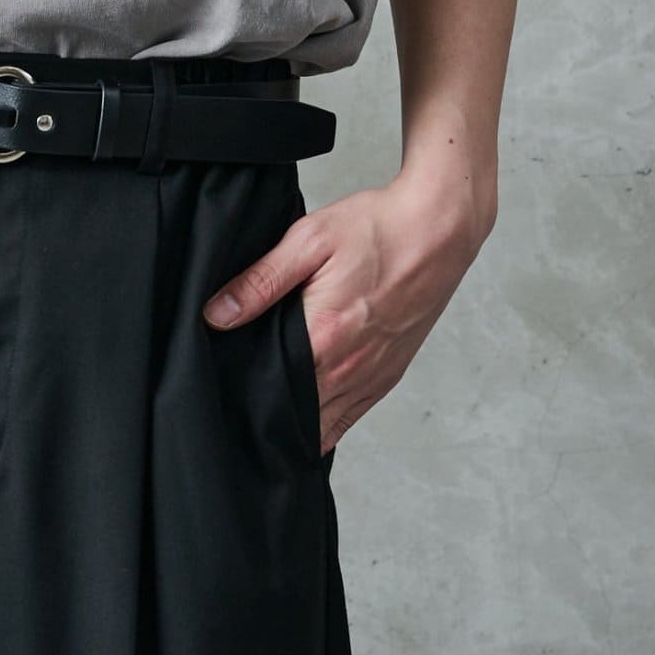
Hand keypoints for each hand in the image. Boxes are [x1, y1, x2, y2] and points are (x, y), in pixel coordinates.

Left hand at [201, 152, 497, 454]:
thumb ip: (260, 281)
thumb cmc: (376, 229)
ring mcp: (372, 376)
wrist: (438, 229)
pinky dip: (324, 423)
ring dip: (293, 423)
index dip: (241, 396)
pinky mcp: (388, 375)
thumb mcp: (308, 240)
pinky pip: (350, 418)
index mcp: (324, 337)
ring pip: (322, 426)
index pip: (269, 392)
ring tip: (263, 410)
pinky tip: (303, 412)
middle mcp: (350, 368)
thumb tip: (216, 315)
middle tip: (233, 401)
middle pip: (294, 416)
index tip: (220, 391)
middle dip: (262, 413)